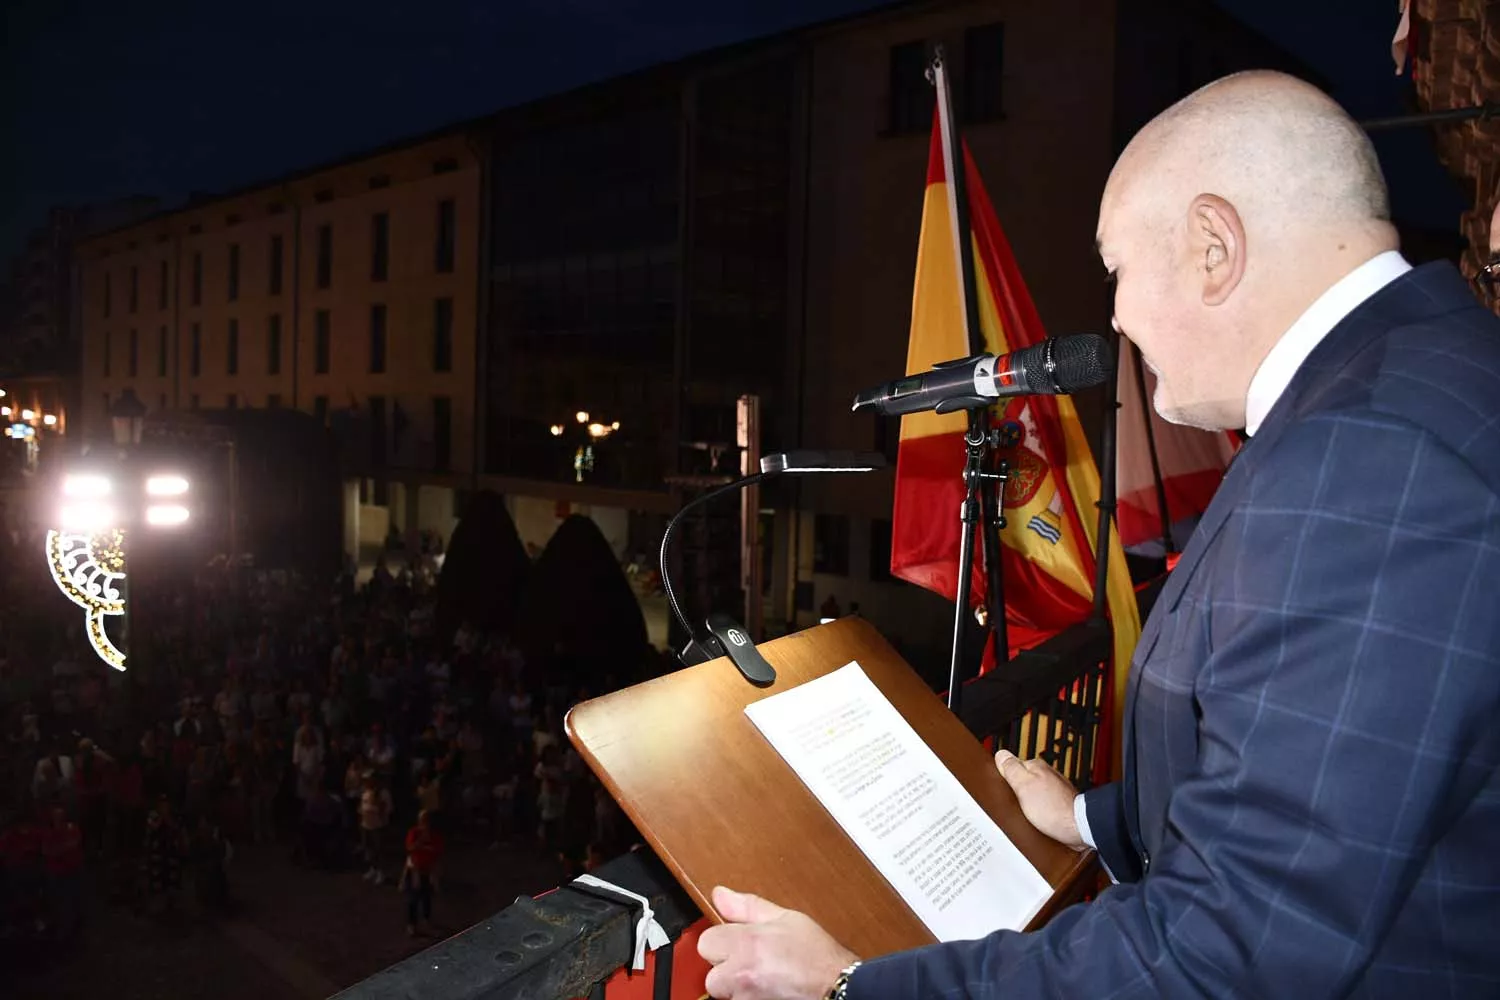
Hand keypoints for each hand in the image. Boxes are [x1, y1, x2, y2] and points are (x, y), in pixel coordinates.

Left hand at [698, 886, 857, 999]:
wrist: (837, 987)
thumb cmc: (817, 955)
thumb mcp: (785, 918)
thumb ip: (746, 907)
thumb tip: (720, 895)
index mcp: (746, 944)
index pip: (705, 943)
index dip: (722, 941)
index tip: (737, 942)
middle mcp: (742, 975)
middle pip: (711, 975)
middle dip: (727, 969)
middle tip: (753, 963)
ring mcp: (747, 999)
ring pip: (726, 993)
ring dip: (738, 987)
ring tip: (764, 977)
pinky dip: (750, 997)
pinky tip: (768, 989)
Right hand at [995, 749, 1085, 851]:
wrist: (1078, 827)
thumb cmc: (1052, 809)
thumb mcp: (1022, 786)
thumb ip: (1011, 768)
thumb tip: (1001, 754)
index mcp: (1036, 767)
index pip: (1012, 764)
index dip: (1004, 777)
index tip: (1003, 787)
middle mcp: (1047, 774)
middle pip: (1023, 778)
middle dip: (1016, 790)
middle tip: (1013, 802)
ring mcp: (1055, 788)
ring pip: (1033, 791)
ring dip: (1027, 801)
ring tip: (1024, 812)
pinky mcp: (1059, 803)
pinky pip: (1042, 803)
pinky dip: (1037, 809)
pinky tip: (1035, 817)